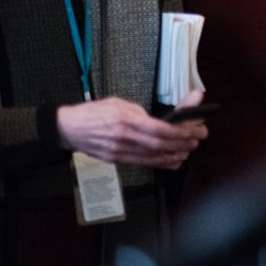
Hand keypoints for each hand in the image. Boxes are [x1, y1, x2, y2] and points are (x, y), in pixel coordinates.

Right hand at [57, 95, 207, 170]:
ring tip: (190, 148)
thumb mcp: (118, 103)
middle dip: (183, 142)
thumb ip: (140, 111)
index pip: (158, 129)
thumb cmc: (93, 112)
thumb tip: (163, 116)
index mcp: (124, 120)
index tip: (194, 129)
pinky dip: (162, 163)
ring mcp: (119, 152)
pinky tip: (174, 160)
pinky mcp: (116, 160)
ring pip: (153, 157)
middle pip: (160, 144)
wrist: (68, 128)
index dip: (180, 131)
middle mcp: (123, 138)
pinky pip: (143, 163)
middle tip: (198, 138)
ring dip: (176, 154)